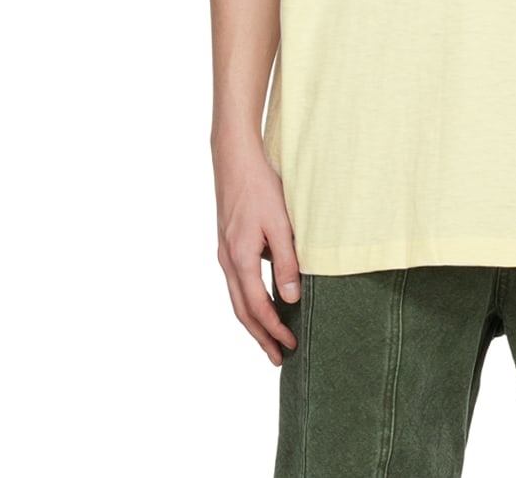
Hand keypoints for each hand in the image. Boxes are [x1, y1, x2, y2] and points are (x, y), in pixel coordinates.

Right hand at [213, 136, 301, 364]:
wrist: (235, 158)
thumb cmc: (260, 187)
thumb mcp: (280, 224)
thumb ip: (286, 262)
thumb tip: (290, 298)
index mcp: (240, 258)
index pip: (256, 307)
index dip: (273, 329)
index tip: (289, 346)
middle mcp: (228, 260)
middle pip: (241, 311)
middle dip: (260, 336)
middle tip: (277, 358)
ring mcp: (225, 252)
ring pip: (237, 297)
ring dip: (253, 320)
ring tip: (270, 337)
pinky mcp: (228, 243)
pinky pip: (237, 281)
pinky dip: (249, 299)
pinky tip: (264, 300)